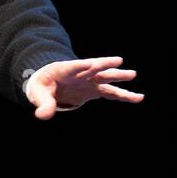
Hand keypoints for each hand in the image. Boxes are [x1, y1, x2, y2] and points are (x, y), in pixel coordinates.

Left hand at [25, 56, 142, 119]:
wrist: (51, 83)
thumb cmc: (43, 86)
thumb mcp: (38, 94)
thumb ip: (43, 104)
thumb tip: (43, 116)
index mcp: (64, 70)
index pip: (72, 67)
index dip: (80, 66)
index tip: (91, 64)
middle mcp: (80, 73)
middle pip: (94, 67)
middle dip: (105, 64)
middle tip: (118, 61)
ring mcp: (89, 80)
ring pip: (106, 78)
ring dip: (119, 76)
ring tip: (133, 74)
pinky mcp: (95, 90)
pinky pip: (111, 93)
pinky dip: (123, 96)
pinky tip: (138, 97)